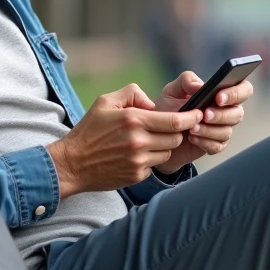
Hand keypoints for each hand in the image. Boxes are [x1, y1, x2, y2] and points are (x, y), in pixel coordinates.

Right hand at [46, 84, 201, 197]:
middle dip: (177, 131)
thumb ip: (133, 94)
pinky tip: (135, 155)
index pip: (176, 121)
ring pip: (168, 152)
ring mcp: (138, 161)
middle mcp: (139, 141)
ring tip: (148, 140)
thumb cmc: (89, 130)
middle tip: (169, 127)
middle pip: (176, 138)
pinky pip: (155, 166)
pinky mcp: (136, 176)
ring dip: (164, 145)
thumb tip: (152, 104)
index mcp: (134, 120)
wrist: (72, 163)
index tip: (198, 114)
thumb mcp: (106, 101)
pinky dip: (150, 159)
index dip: (192, 118)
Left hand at [153, 70, 254, 173]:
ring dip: (209, 130)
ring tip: (192, 128)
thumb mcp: (173, 90)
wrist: (159, 133)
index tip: (218, 97)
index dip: (236, 93)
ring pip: (227, 131)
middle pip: (238, 113)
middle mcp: (226, 111)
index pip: (243, 89)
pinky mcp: (215, 145)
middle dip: (222, 114)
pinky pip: (217, 146)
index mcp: (222, 93)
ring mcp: (221, 129)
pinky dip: (205, 142)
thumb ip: (186, 80)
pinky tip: (192, 138)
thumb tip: (200, 85)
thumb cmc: (169, 108)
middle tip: (205, 115)